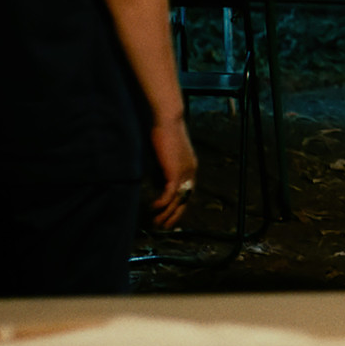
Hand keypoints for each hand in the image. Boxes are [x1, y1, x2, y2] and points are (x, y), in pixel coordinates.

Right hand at [148, 115, 197, 230]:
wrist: (168, 119)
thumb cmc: (165, 131)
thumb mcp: (167, 152)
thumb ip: (165, 166)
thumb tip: (158, 178)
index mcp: (190, 167)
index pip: (187, 192)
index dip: (179, 205)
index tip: (170, 215)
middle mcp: (190, 172)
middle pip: (185, 200)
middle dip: (175, 215)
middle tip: (164, 226)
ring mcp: (184, 173)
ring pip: (178, 201)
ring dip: (167, 214)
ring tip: (157, 222)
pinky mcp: (175, 172)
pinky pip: (169, 195)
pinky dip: (162, 203)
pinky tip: (154, 208)